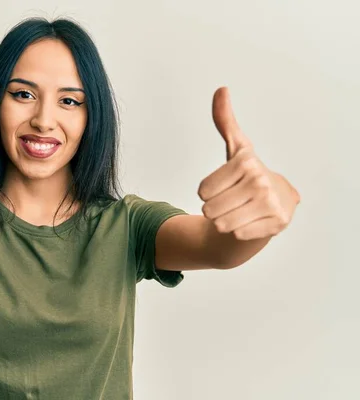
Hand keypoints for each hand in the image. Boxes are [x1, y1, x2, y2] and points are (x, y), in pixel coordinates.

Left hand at [197, 87, 298, 240]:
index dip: (207, 192)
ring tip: (239, 212)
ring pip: (222, 224)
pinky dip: (240, 232)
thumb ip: (225, 121)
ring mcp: (272, 203)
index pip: (203, 190)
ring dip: (225, 222)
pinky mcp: (278, 224)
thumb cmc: (248, 175)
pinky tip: (251, 222)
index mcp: (246, 162)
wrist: (275, 204)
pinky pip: (238, 235)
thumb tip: (222, 89)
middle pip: (210, 209)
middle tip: (231, 202)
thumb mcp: (236, 149)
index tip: (223, 186)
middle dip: (215, 209)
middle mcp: (260, 180)